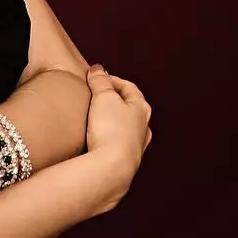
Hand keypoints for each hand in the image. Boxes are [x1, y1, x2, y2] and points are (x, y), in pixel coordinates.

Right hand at [85, 64, 152, 212]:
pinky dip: (107, 138)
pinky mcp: (124, 162)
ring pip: (124, 128)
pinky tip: (96, 141)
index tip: (95, 78)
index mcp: (142, 108)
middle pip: (129, 108)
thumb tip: (98, 69)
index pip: (129, 87)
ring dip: (111, 121)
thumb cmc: (111, 130)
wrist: (112, 168)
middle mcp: (143, 128)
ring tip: (94, 120)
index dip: (111, 80)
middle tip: (94, 97)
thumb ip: (100, 81)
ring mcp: (135, 146)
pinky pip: (116, 144)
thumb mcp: (104, 97)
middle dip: (113, 101)